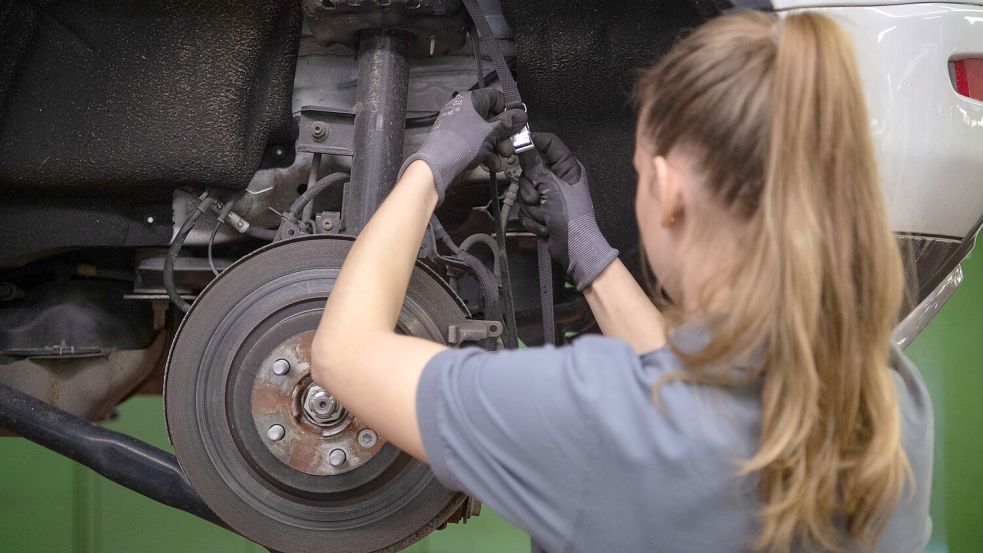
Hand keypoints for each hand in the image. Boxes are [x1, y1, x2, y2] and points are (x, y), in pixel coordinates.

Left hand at [400, 88, 527, 203]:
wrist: (438, 166)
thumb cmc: (465, 142)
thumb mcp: (491, 132)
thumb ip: (509, 123)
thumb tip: (523, 115)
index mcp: (471, 100)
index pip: (495, 97)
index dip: (508, 110)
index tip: (517, 123)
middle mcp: (465, 111)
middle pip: (492, 119)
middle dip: (504, 136)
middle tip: (510, 148)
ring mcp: (460, 128)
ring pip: (486, 135)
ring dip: (497, 148)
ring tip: (502, 160)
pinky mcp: (457, 143)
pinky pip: (476, 145)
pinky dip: (485, 154)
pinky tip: (491, 166)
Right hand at [518, 133, 617, 290]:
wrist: (574, 247)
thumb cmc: (569, 213)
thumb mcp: (551, 185)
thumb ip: (534, 164)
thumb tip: (523, 142)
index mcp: (567, 166)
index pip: (548, 142)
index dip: (532, 141)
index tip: (515, 147)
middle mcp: (558, 177)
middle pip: (530, 170)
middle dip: (530, 188)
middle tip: (537, 198)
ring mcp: (550, 195)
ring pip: (525, 191)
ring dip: (531, 207)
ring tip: (544, 216)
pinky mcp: (542, 211)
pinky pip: (527, 208)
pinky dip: (533, 219)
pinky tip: (544, 227)